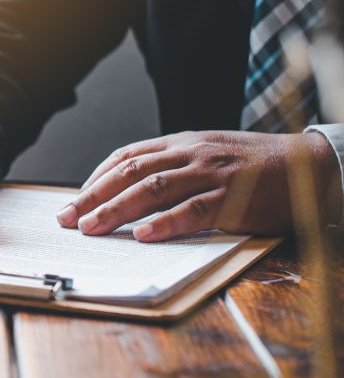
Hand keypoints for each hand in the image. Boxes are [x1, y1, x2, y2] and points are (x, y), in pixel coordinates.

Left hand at [56, 131, 340, 241]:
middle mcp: (191, 153)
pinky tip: (143, 235)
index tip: (74, 200)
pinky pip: (195, 210)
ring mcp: (211, 173)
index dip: (96, 178)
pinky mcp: (234, 197)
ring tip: (92, 228)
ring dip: (117, 209)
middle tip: (67, 219)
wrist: (310, 164)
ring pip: (154, 188)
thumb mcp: (208, 155)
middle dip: (94, 196)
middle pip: (130, 172)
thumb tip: (131, 193)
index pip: (126, 156)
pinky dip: (166, 223)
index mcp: (182, 142)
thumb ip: (174, 168)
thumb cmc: (254, 166)